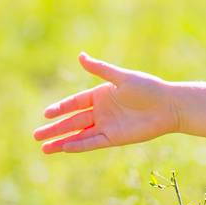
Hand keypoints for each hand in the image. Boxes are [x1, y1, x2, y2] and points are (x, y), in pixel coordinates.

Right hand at [33, 52, 179, 153]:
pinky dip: (79, 145)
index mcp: (101, 95)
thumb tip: (80, 56)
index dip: (60, 108)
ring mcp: (107, 125)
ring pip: (79, 134)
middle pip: (73, 121)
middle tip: (36, 135)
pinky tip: (64, 148)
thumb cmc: (149, 88)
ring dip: (62, 141)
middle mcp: (101, 111)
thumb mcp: (122, 78)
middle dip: (55, 128)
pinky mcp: (115, 138)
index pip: (74, 103)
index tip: (46, 114)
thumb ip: (100, 69)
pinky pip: (93, 142)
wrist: (169, 107)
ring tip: (44, 147)